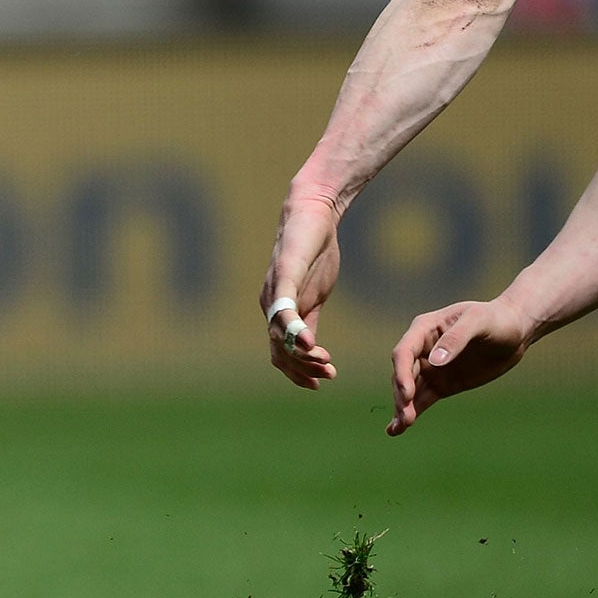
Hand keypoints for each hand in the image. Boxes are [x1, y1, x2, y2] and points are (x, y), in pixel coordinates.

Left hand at [261, 196, 341, 387]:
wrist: (312, 214)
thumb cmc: (313, 253)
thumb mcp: (314, 294)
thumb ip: (310, 321)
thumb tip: (313, 349)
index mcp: (277, 312)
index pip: (281, 353)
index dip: (297, 373)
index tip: (319, 383)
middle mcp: (270, 305)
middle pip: (279, 351)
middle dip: (302, 369)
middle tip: (328, 375)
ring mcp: (275, 291)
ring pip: (280, 335)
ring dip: (302, 355)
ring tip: (325, 363)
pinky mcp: (284, 275)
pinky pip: (284, 307)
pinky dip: (295, 330)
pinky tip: (311, 343)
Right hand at [388, 297, 530, 434]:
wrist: (514, 331)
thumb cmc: (496, 319)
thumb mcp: (478, 322)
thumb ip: (456, 339)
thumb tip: (434, 362)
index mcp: (425, 329)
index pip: (404, 352)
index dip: (401, 373)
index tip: (407, 393)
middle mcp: (422, 350)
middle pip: (403, 374)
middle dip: (402, 395)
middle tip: (406, 417)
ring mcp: (430, 369)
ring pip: (410, 390)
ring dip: (402, 408)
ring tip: (401, 427)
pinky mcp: (442, 385)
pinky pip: (422, 400)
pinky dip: (411, 413)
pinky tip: (398, 429)